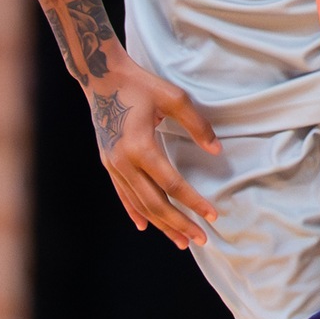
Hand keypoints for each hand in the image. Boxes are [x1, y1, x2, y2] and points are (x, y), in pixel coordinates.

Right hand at [85, 43, 218, 248]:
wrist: (102, 78)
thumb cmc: (141, 85)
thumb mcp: (174, 98)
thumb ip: (197, 125)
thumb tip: (217, 151)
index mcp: (140, 147)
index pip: (172, 184)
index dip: (194, 202)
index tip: (213, 215)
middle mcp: (123, 162)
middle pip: (155, 203)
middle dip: (179, 223)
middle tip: (201, 239)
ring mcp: (113, 165)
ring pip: (139, 204)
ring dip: (161, 224)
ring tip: (181, 240)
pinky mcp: (108, 164)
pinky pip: (123, 195)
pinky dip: (134, 212)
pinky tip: (145, 226)